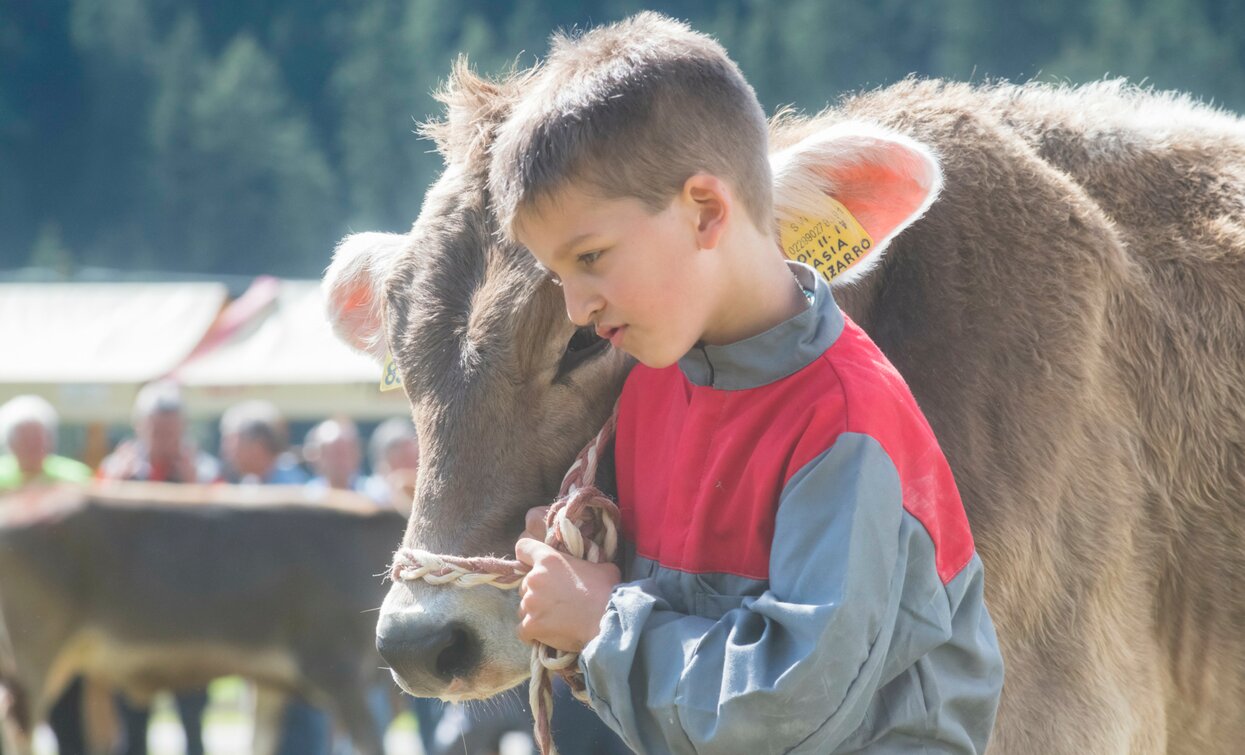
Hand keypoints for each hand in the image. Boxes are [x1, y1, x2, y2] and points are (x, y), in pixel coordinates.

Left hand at [515, 536, 620, 651]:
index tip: (533, 566)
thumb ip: (588, 563)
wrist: (606, 621)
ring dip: (535, 613)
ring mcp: (530, 603)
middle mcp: (534, 579)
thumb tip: (592, 568)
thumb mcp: (601, 567)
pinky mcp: (530, 625)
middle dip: (538, 592)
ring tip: (554, 620)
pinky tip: (545, 635)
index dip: (527, 557)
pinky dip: (532, 633)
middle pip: (525, 584)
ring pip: (524, 608)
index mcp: (548, 559)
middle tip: (556, 601)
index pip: (523, 548)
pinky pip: (523, 630)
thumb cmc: (607, 592)